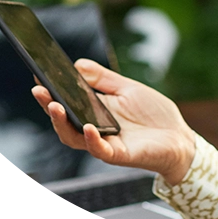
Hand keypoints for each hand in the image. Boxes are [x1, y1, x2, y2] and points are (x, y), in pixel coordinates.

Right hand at [31, 59, 195, 184]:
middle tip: (38, 89)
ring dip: (62, 123)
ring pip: (74, 137)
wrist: (179, 137)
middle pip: (64, 120)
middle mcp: (95, 129)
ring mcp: (106, 143)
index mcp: (96, 111)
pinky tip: (86, 127)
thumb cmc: (154, 114)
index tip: (39, 76)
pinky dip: (91, 139)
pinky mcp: (120, 154)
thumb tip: (77, 64)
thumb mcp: (127, 88)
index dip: (52, 91)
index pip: (67, 102)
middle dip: (49, 105)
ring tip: (54, 106)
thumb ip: (103, 79)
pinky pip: (100, 150)